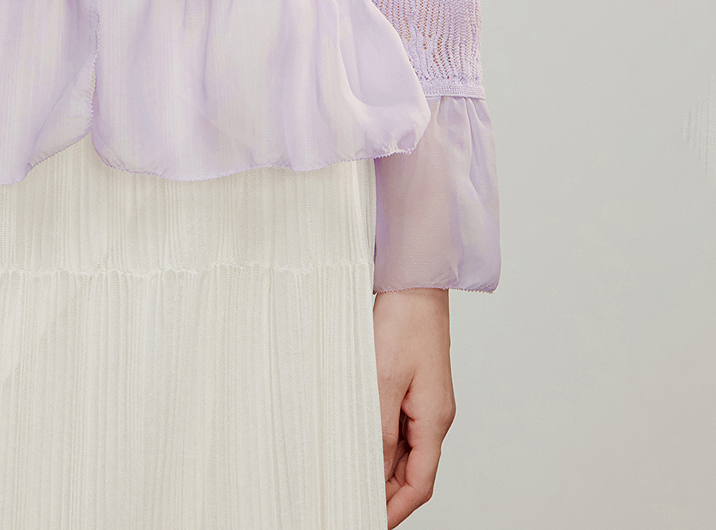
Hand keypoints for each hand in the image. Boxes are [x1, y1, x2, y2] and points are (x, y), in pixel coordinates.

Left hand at [372, 288, 454, 524]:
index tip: (371, 522)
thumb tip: (374, 471)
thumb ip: (380, 428)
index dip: (396, 509)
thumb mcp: (383, 378)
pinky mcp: (414, 386)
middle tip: (353, 502)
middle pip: (415, 471)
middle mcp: (435, 415)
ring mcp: (426, 401)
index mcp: (434, 418)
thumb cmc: (403, 320)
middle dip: (387, 494)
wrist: (414, 280)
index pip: (420, 483)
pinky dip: (382, 441)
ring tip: (350, 478)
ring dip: (382, 468)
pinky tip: (360, 441)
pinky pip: (400, 427)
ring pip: (406, 451)